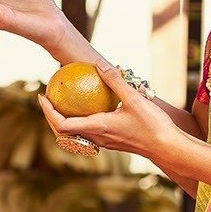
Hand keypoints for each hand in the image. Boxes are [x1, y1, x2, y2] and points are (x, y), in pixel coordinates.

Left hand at [38, 61, 183, 169]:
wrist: (168, 148)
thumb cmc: (153, 125)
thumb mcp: (134, 98)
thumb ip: (115, 80)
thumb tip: (98, 63)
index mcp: (97, 127)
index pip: (62, 124)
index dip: (48, 112)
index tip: (43, 96)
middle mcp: (97, 137)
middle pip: (63, 132)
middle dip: (50, 116)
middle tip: (47, 98)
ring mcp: (105, 142)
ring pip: (75, 134)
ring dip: (64, 120)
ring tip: (63, 103)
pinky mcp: (113, 142)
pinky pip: (88, 133)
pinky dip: (80, 122)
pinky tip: (89, 108)